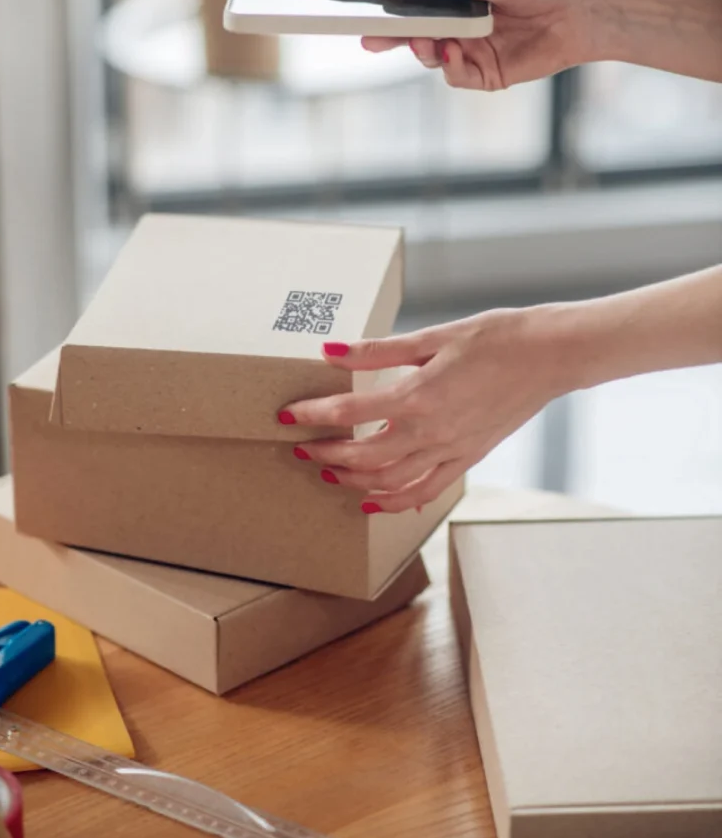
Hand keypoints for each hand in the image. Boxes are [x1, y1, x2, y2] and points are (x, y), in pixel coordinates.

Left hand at [280, 307, 566, 512]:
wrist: (550, 356)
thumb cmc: (495, 338)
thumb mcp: (432, 337)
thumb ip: (378, 350)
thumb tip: (330, 350)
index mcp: (418, 396)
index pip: (349, 413)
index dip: (313, 414)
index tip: (287, 414)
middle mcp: (431, 431)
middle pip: (363, 456)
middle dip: (326, 454)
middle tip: (301, 447)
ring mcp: (451, 450)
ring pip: (390, 481)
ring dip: (354, 481)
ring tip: (329, 473)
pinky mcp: (467, 458)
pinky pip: (426, 490)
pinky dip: (397, 501)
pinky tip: (377, 500)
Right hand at [325, 0, 602, 90]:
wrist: (579, 11)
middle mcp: (454, 20)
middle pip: (405, 28)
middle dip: (383, 31)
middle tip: (364, 34)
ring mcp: (466, 48)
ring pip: (425, 55)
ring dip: (420, 48)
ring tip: (426, 39)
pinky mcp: (484, 74)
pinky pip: (452, 75)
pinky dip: (448, 65)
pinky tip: (454, 51)